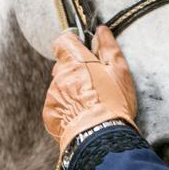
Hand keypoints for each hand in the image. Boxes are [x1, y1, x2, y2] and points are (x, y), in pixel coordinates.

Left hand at [43, 26, 137, 155]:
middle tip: (93, 83)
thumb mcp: (119, 72)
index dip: (73, 44)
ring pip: (60, 86)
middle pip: (62, 66)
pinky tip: (82, 116)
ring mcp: (52, 96)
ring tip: (90, 104)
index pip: (63, 41)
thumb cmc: (112, 104)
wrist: (100, 138)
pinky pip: (56, 105)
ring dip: (71, 90)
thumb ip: (108, 48)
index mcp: (75, 61)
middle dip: (75, 70)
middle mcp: (59, 76)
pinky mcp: (49, 114)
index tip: (83, 51)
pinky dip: (66, 108)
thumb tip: (100, 31)